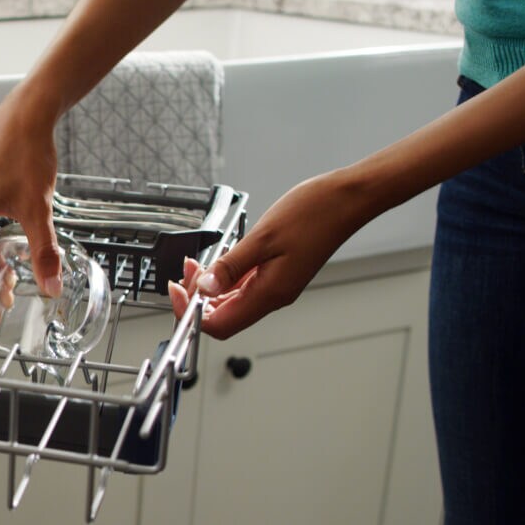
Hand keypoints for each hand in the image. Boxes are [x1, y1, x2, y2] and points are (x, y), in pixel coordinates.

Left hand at [168, 171, 373, 338]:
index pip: (220, 325)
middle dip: (197, 299)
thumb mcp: (262, 238)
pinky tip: (218, 260)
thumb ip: (230, 267)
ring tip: (196, 264)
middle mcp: (273, 296)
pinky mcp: (279, 274)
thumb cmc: (314, 213)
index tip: (176, 292)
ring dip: (209, 287)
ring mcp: (277, 286)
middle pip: (223, 316)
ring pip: (232, 301)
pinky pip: (244, 286)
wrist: (348, 200)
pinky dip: (225, 277)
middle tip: (184, 274)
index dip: (193, 314)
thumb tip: (203, 289)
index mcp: (270, 294)